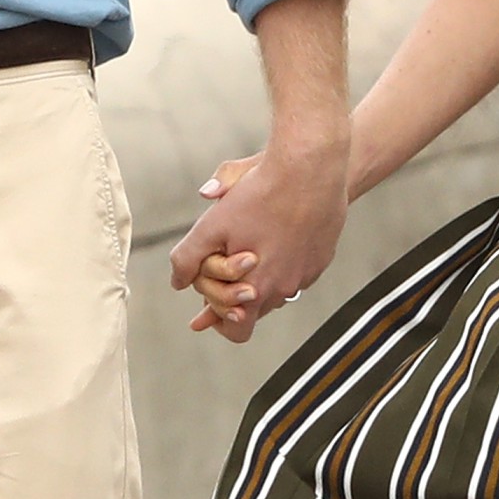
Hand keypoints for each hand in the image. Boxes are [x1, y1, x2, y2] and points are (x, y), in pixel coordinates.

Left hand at [171, 142, 346, 343]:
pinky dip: (284, 261)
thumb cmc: (260, 194)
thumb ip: (188, 258)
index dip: (218, 320)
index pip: (238, 330)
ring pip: (278, 289)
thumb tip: (177, 281)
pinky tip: (276, 237)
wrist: (310, 168)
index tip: (208, 307)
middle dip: (237, 293)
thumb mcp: (212, 226)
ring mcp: (307, 273)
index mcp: (257, 289)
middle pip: (256, 308)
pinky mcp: (321, 257)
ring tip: (248, 250)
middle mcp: (285, 288)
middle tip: (223, 269)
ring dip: (261, 277)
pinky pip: (299, 270)